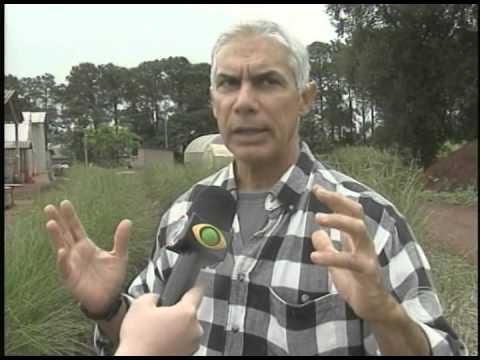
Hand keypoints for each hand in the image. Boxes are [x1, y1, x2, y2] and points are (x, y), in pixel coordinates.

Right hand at [44, 200, 130, 314]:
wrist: (110, 299)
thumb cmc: (112, 278)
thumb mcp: (119, 256)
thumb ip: (121, 239)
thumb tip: (127, 221)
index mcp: (87, 246)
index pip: (76, 228)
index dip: (70, 216)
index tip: (64, 203)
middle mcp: (76, 253)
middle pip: (65, 234)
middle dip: (57, 221)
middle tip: (49, 207)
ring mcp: (72, 265)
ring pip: (61, 248)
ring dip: (56, 236)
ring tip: (51, 223)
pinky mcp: (71, 278)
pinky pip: (65, 268)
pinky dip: (63, 260)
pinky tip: (62, 250)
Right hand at [116, 287, 203, 355]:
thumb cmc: (139, 338)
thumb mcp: (140, 305)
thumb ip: (153, 295)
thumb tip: (157, 298)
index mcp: (186, 312)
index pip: (197, 292)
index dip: (196, 286)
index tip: (197, 283)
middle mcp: (195, 329)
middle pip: (190, 313)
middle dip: (177, 312)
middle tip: (161, 316)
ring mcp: (193, 344)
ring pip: (187, 328)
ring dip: (177, 328)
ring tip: (158, 332)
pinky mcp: (188, 355)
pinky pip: (184, 342)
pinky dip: (175, 340)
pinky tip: (160, 342)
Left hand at [310, 185, 396, 321]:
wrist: (374, 308)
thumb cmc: (356, 283)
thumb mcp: (336, 263)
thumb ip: (328, 247)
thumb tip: (315, 233)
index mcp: (356, 239)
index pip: (348, 212)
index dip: (334, 199)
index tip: (317, 188)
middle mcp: (364, 243)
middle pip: (356, 213)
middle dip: (338, 201)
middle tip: (319, 194)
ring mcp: (367, 256)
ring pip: (359, 230)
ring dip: (338, 221)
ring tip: (317, 219)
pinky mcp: (368, 273)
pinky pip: (351, 261)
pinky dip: (332, 257)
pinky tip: (314, 257)